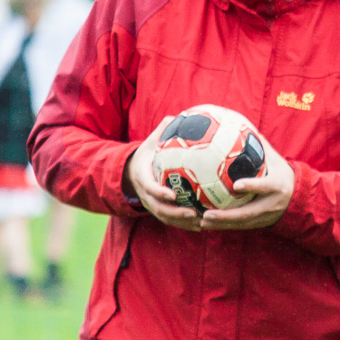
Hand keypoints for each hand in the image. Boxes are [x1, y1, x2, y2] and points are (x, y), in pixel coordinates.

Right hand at [128, 115, 200, 231]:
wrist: (132, 171)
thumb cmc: (149, 153)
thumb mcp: (152, 141)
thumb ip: (164, 130)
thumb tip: (178, 115)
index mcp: (143, 177)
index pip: (149, 187)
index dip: (159, 192)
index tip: (172, 194)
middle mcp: (146, 195)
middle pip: (159, 209)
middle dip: (175, 214)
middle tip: (193, 214)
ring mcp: (152, 205)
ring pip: (167, 218)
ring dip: (183, 223)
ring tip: (203, 223)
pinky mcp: (161, 210)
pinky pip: (174, 220)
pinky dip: (187, 224)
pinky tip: (206, 224)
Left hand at [200, 133, 296, 230]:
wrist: (300, 199)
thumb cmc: (283, 174)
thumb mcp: (276, 160)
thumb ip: (260, 145)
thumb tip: (241, 124)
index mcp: (277, 186)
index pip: (264, 186)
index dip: (252, 186)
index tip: (236, 185)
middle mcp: (271, 204)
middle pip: (248, 213)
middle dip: (227, 216)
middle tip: (207, 214)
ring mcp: (265, 216)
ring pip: (241, 223)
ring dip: (221, 224)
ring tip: (202, 221)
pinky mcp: (260, 224)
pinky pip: (240, 227)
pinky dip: (224, 226)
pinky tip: (207, 224)